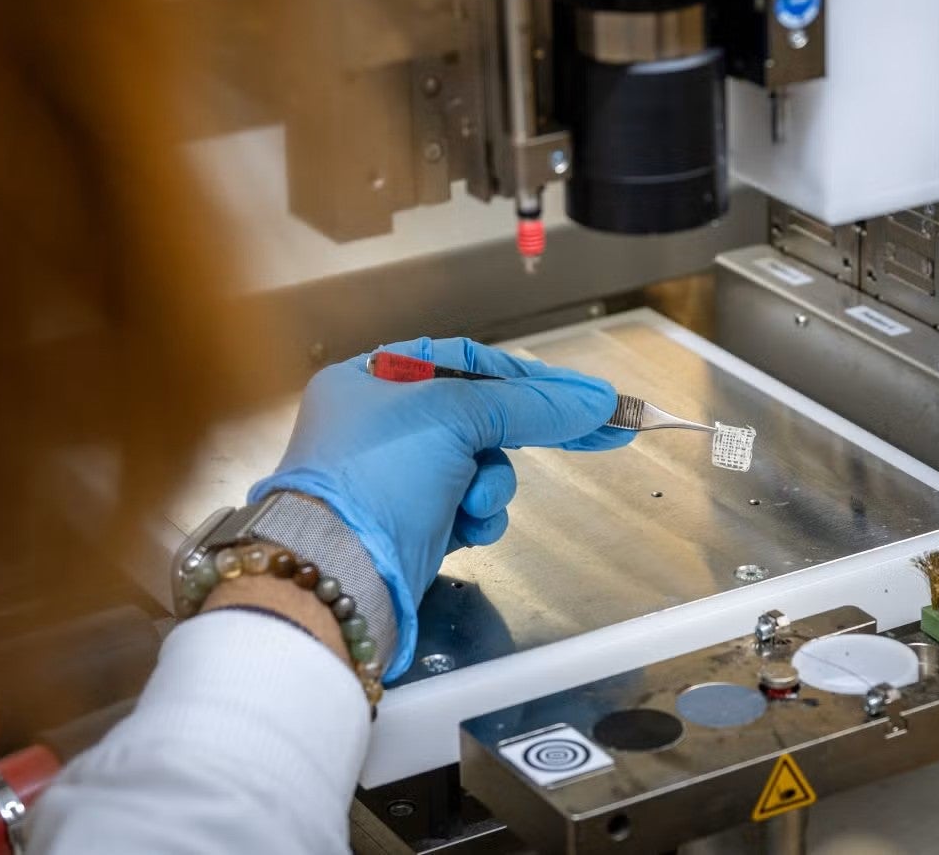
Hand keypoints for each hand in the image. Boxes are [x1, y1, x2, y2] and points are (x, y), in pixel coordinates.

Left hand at [249, 338, 632, 678]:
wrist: (336, 575)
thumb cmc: (379, 476)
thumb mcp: (454, 418)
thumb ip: (529, 406)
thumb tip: (597, 401)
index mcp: (373, 379)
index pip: (468, 364)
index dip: (530, 379)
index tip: (587, 397)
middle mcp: (380, 425)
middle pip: (480, 417)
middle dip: (522, 434)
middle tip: (602, 436)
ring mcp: (396, 479)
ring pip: (481, 467)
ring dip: (492, 483)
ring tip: (475, 500)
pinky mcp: (411, 527)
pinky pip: (468, 509)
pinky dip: (477, 517)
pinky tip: (468, 527)